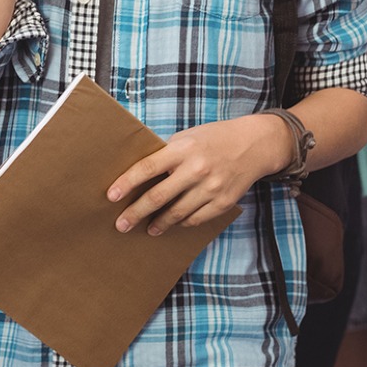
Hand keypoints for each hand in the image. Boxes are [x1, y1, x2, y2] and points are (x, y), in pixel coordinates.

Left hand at [107, 114, 290, 235]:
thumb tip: (139, 175)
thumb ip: (166, 155)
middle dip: (136, 213)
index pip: (148, 167)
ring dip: (158, 223)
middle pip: (158, 197)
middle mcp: (196, 169)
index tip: (112, 196)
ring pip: (177, 213)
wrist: (255, 144)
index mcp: (183, 149)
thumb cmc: (215, 139)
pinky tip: (173, 224)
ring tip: (147, 228)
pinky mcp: (223, 202)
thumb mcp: (188, 137)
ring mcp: (211, 188)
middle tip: (121, 224)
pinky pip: (195, 219)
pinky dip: (181, 223)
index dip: (127, 183)